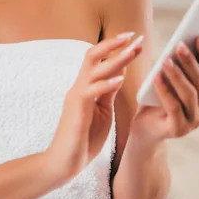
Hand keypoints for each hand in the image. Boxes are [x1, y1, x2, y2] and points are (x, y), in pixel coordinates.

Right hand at [47, 33, 142, 179]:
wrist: (65, 163)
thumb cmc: (84, 139)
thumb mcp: (102, 111)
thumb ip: (108, 91)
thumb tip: (120, 72)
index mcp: (85, 87)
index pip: (99, 59)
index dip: (116, 48)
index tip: (134, 39)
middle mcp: (79, 86)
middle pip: (93, 56)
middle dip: (113, 44)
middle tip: (133, 36)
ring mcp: (76, 96)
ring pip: (94, 70)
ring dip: (116, 59)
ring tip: (132, 51)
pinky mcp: (77, 109)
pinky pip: (91, 91)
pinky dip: (106, 83)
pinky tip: (121, 79)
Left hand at [130, 34, 198, 144]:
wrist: (145, 127)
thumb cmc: (161, 98)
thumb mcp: (177, 79)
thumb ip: (194, 64)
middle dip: (190, 61)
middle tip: (179, 44)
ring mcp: (194, 121)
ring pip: (189, 94)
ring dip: (177, 74)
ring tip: (165, 59)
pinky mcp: (179, 129)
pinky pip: (173, 107)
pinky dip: (165, 90)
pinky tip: (156, 77)